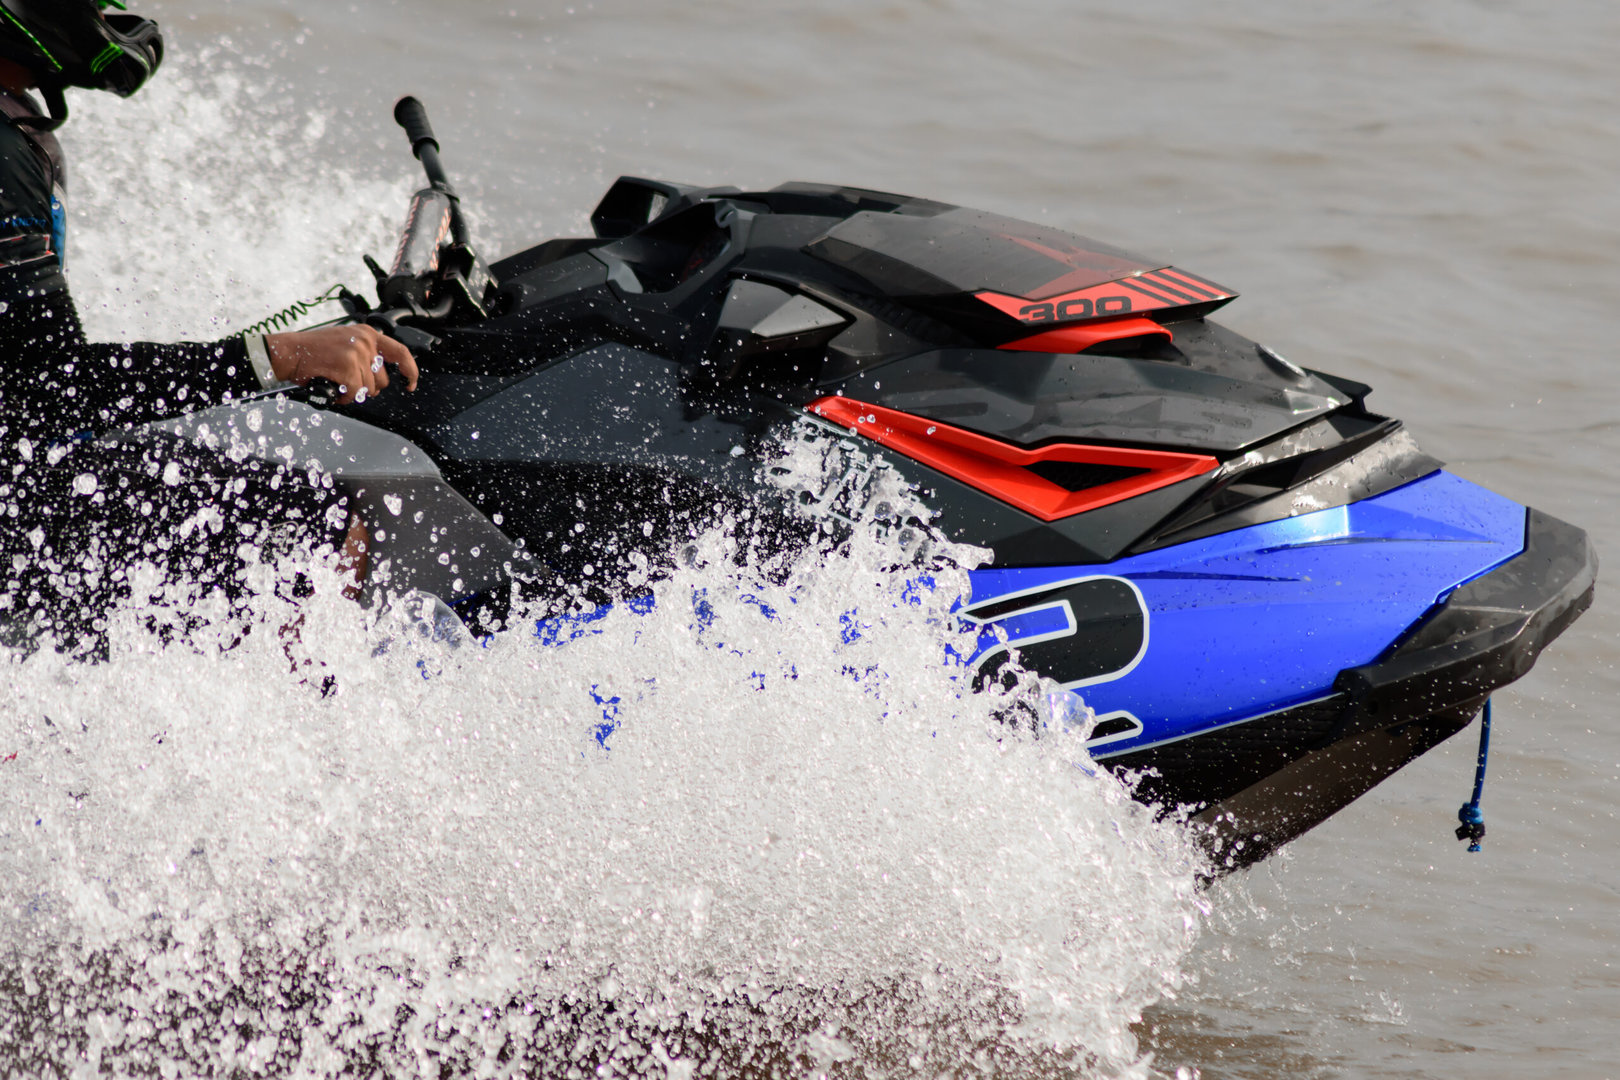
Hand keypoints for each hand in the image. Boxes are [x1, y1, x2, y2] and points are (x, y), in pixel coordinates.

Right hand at [265, 324, 418, 403]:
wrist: (289, 352)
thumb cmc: (313, 352)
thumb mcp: (346, 343)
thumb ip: (365, 354)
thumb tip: (379, 375)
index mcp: (368, 334)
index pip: (400, 352)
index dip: (409, 370)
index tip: (411, 382)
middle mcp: (366, 341)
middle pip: (382, 380)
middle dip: (366, 388)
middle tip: (347, 382)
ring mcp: (357, 353)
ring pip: (368, 389)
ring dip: (352, 393)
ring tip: (335, 381)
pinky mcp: (348, 366)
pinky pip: (355, 393)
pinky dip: (343, 397)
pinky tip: (332, 386)